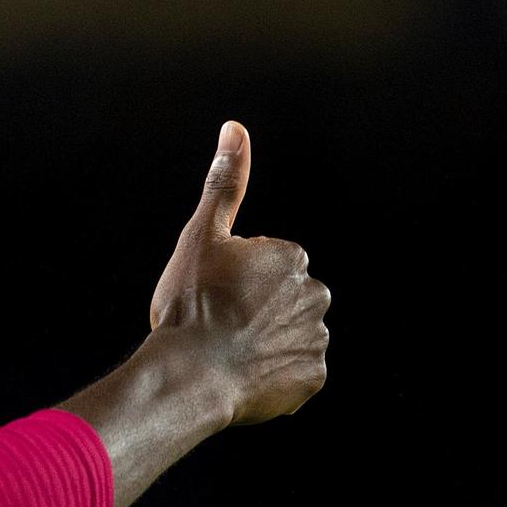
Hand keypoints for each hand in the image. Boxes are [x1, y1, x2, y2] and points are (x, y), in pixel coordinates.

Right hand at [146, 121, 330, 426]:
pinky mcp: (312, 378)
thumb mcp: (199, 237)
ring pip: (286, 337)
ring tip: (225, 353)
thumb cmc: (191, 303)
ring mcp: (316, 340)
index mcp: (291, 258)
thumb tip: (234, 127)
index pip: (263, 266)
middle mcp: (315, 295)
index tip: (211, 293)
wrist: (190, 375)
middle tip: (217, 324)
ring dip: (262, 344)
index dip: (231, 280)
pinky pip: (292, 374)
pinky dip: (270, 376)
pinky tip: (241, 376)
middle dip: (254, 311)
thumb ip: (223, 184)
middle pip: (280, 300)